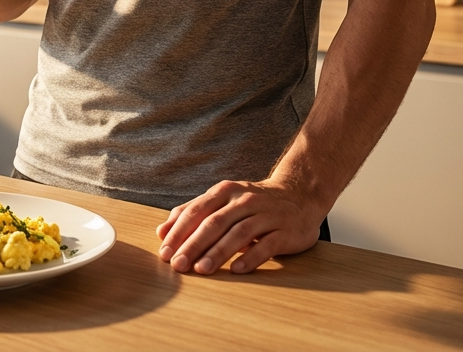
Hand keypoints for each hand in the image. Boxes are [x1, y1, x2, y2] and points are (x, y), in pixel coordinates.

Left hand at [155, 179, 324, 274]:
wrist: (300, 195)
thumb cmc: (253, 202)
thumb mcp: (222, 201)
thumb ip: (192, 213)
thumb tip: (161, 232)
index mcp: (225, 192)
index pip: (196, 211)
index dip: (178, 232)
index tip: (164, 253)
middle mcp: (244, 200)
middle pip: (214, 223)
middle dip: (193, 245)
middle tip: (178, 265)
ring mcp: (266, 214)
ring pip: (238, 233)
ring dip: (218, 252)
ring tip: (202, 269)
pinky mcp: (285, 231)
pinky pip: (266, 245)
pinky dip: (251, 258)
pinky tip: (236, 270)